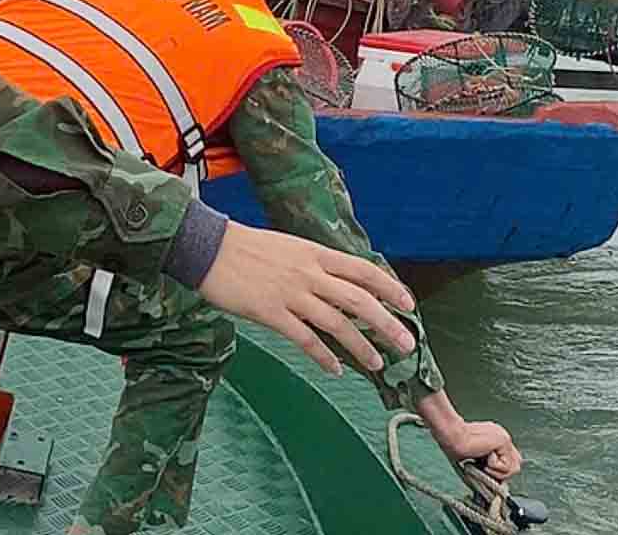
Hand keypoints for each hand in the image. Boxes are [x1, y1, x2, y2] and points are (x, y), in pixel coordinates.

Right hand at [198, 221, 416, 376]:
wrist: (209, 248)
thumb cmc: (247, 248)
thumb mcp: (290, 247)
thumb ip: (315, 264)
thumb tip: (341, 283)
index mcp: (315, 253)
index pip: (363, 270)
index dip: (390, 288)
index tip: (408, 304)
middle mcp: (308, 273)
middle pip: (358, 300)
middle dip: (386, 323)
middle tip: (406, 345)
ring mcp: (291, 294)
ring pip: (336, 323)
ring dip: (360, 346)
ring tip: (377, 363)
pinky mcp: (271, 313)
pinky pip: (305, 339)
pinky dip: (324, 356)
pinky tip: (335, 369)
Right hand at [417, 390, 522, 479]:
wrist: (452, 437)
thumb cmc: (456, 447)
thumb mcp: (477, 460)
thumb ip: (490, 465)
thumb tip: (498, 483)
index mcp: (497, 440)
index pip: (511, 461)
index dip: (501, 471)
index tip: (487, 472)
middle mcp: (503, 437)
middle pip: (516, 466)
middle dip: (502, 473)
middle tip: (485, 468)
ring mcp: (504, 438)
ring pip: (513, 468)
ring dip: (496, 471)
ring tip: (483, 462)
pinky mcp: (503, 442)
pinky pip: (506, 466)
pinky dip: (493, 467)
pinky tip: (483, 456)